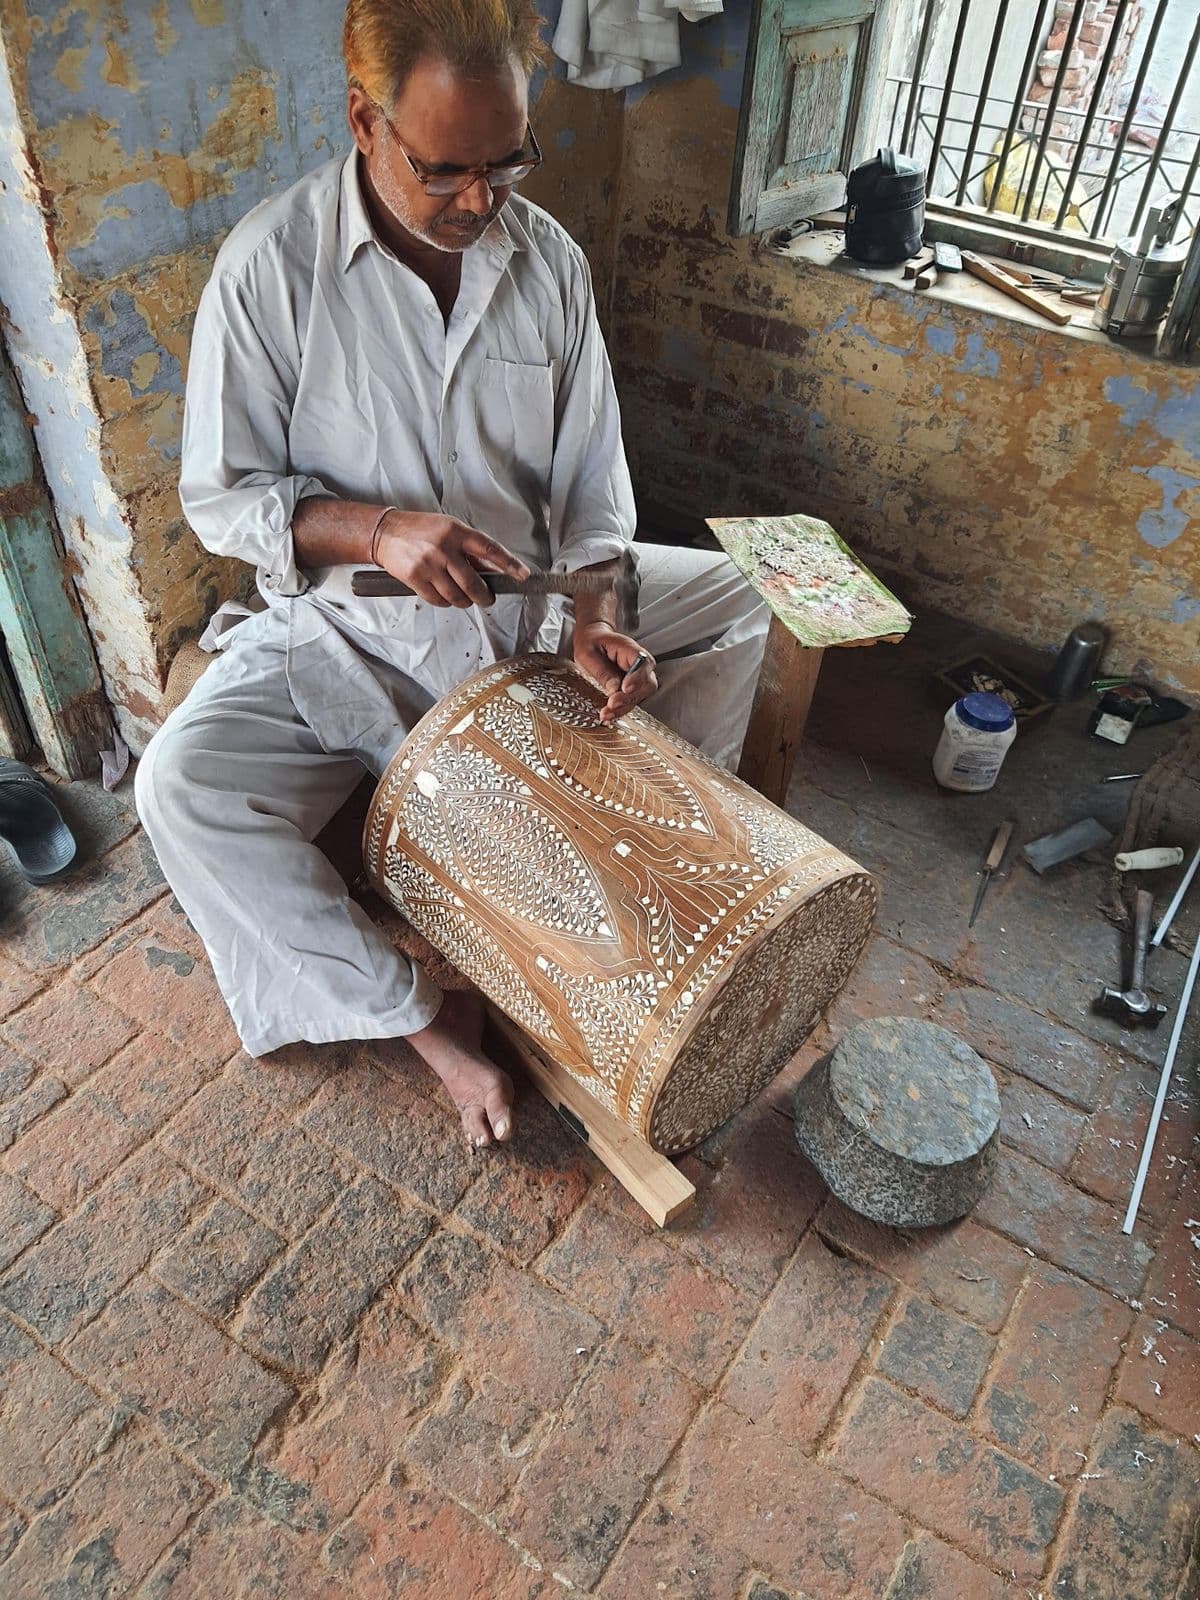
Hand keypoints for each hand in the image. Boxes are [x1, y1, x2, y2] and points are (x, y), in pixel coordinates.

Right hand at [375, 512, 528, 607]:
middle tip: (487, 599)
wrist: (386, 532)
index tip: (523, 575)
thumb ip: (469, 548)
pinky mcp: (415, 578)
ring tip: (464, 598)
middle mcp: (444, 548)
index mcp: (456, 532)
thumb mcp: (448, 529)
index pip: (490, 550)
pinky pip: (438, 600)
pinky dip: (445, 603)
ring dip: (465, 602)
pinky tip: (445, 596)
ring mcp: (429, 564)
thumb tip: (492, 568)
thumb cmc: (420, 530)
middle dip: (484, 596)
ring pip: (457, 596)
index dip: (509, 564)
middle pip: (474, 583)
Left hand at [573, 622, 657, 723]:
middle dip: (630, 697)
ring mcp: (636, 678)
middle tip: (612, 703)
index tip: (625, 687)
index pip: (644, 663)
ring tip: (606, 714)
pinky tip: (608, 716)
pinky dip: (619, 711)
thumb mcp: (588, 653)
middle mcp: (638, 665)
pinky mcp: (630, 690)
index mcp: (630, 649)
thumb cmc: (591, 643)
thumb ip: (601, 670)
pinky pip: (629, 702)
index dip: (638, 677)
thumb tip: (613, 688)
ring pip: (639, 697)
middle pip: (646, 684)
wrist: (591, 642)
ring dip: (623, 708)